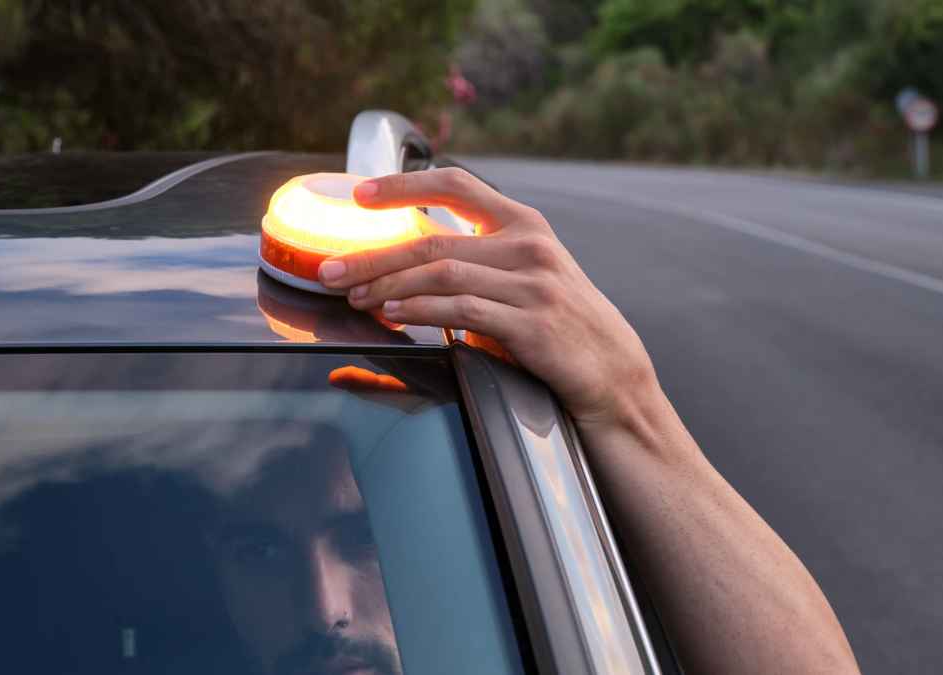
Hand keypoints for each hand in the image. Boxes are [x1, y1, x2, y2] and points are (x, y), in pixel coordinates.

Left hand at [317, 167, 661, 433]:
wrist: (611, 373)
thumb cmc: (558, 325)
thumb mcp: (524, 278)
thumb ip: (477, 261)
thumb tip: (405, 268)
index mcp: (524, 224)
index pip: (457, 185)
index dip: (405, 184)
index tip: (360, 192)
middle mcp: (529, 246)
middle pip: (433, 238)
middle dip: (373, 254)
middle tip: (331, 269)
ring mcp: (533, 283)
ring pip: (442, 271)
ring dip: (388, 285)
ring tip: (355, 297)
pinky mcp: (531, 323)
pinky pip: (463, 310)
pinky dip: (422, 309)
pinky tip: (395, 313)